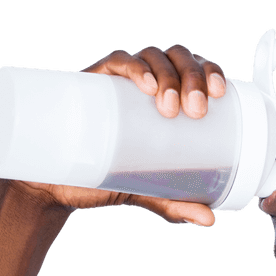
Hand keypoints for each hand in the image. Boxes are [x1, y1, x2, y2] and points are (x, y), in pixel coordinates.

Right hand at [3, 45, 226, 225]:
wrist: (55, 187)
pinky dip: (134, 67)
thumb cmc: (105, 178)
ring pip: (152, 56)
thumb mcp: (146, 191)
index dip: (211, 70)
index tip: (220, 93)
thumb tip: (209, 219)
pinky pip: (116, 62)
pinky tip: (147, 84)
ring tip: (172, 106)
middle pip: (178, 58)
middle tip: (196, 110)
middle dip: (193, 77)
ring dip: (169, 73)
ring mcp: (118, 81)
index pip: (195, 69)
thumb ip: (175, 202)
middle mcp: (145, 83)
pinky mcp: (91, 83)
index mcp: (166, 97)